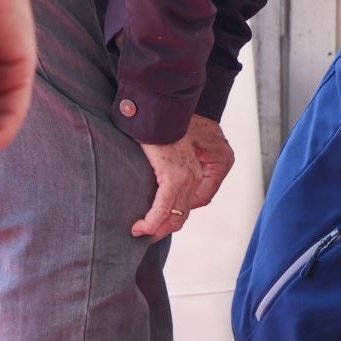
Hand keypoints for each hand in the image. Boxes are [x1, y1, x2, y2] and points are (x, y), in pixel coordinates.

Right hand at [131, 114, 234, 239]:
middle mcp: (196, 175)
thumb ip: (174, 164)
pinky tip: (139, 228)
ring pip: (174, 215)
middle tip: (146, 235)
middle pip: (182, 213)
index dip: (173, 216)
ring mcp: (187, 176)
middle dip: (164, 228)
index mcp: (201, 168)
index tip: (155, 220)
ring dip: (156, 229)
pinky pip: (163, 208)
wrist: (160, 105)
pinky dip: (152, 221)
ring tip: (139, 233)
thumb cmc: (164, 121)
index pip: (191, 203)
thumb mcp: (176, 144)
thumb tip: (162, 180)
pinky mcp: (173, 175)